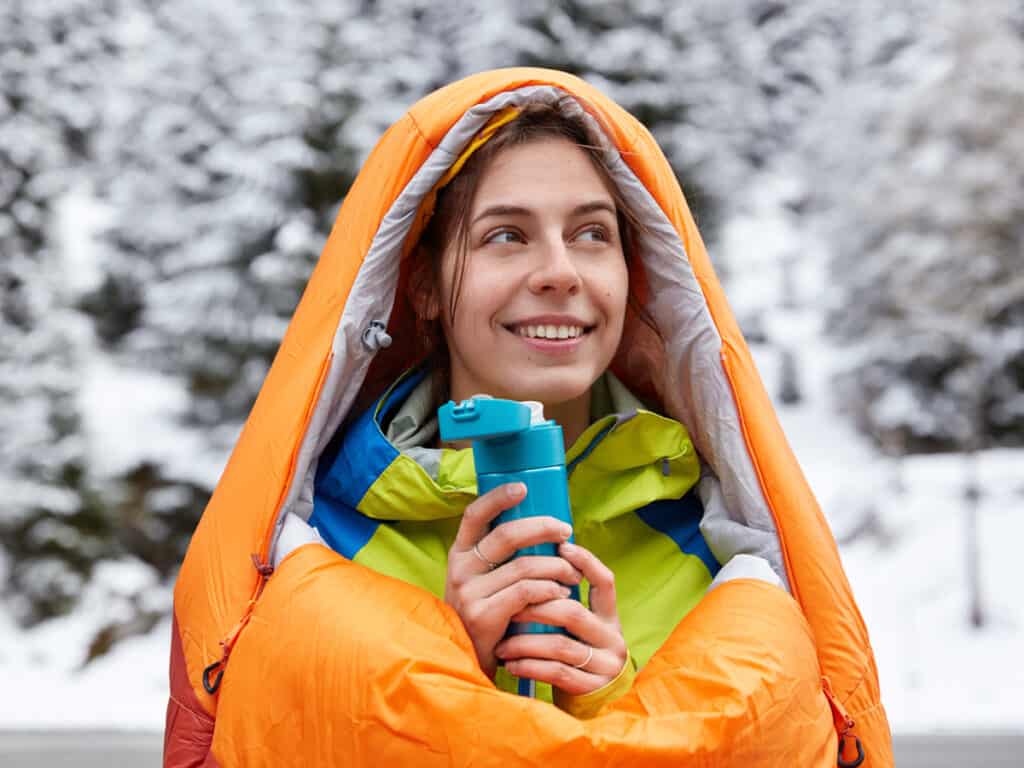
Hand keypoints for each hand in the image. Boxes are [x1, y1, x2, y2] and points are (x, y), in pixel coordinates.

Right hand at [445, 482, 581, 677]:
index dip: (498, 498)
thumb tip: (544, 529)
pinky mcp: (483, 614)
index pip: (475, 515)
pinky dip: (550, 589)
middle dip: (543, 528)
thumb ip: (502, 558)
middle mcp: (460, 568)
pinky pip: (526, 592)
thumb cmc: (486, 614)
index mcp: (460, 553)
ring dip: (556, 566)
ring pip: (524, 566)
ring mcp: (469, 592)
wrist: (468, 660)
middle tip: (566, 532)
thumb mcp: (482, 581)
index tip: (522, 488)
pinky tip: (561, 593)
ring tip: (572, 573)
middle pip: (507, 535)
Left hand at [493, 542, 626, 696]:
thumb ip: (563, 602)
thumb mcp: (577, 628)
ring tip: (502, 644)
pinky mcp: (591, 688)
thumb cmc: (574, 654)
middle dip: (536, 608)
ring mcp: (604, 665)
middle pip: (573, 613)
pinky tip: (511, 664)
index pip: (605, 582)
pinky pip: (556, 673)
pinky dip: (529, 666)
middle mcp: (612, 638)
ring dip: (525, 643)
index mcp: (609, 617)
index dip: (586, 561)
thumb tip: (530, 562)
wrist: (591, 702)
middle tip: (508, 608)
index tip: (561, 546)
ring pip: (560, 646)